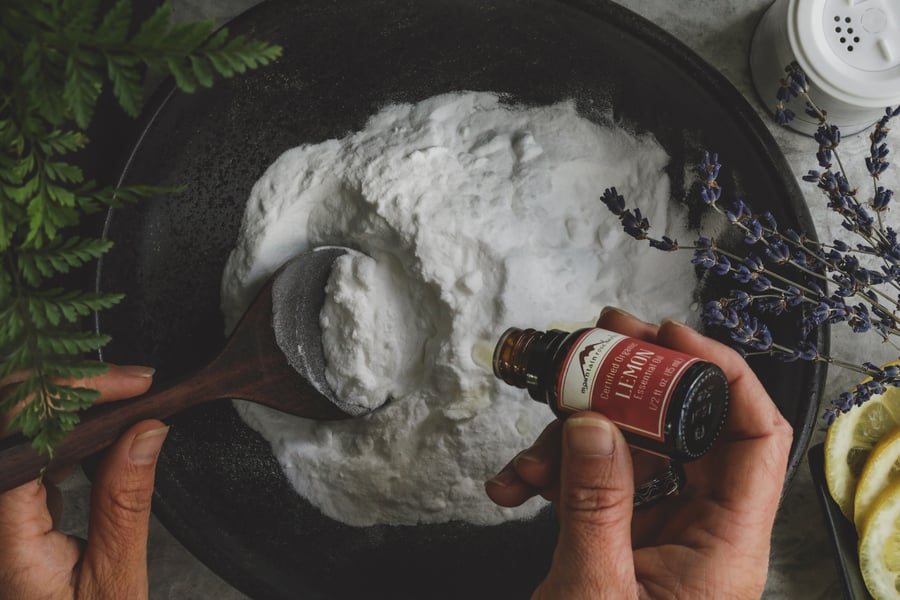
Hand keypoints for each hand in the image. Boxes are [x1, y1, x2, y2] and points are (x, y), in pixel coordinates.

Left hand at [0, 365, 166, 599]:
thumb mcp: (115, 582)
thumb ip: (125, 502)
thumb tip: (146, 431)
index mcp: (3, 534)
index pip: (20, 431)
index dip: (74, 391)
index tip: (133, 385)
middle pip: (10, 416)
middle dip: (71, 384)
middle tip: (135, 383)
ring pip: (17, 429)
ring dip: (70, 403)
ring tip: (126, 399)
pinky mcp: (8, 513)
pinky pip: (27, 453)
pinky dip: (66, 431)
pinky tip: (100, 436)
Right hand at [485, 307, 792, 598]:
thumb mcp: (594, 590)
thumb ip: (595, 503)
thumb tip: (595, 423)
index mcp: (724, 547)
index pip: (755, 439)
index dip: (723, 375)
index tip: (670, 338)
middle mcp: (699, 529)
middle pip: (681, 429)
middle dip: (629, 388)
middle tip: (591, 353)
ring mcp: (657, 529)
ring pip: (626, 447)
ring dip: (569, 439)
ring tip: (528, 460)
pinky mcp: (619, 534)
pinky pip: (592, 478)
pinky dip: (551, 472)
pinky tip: (515, 486)